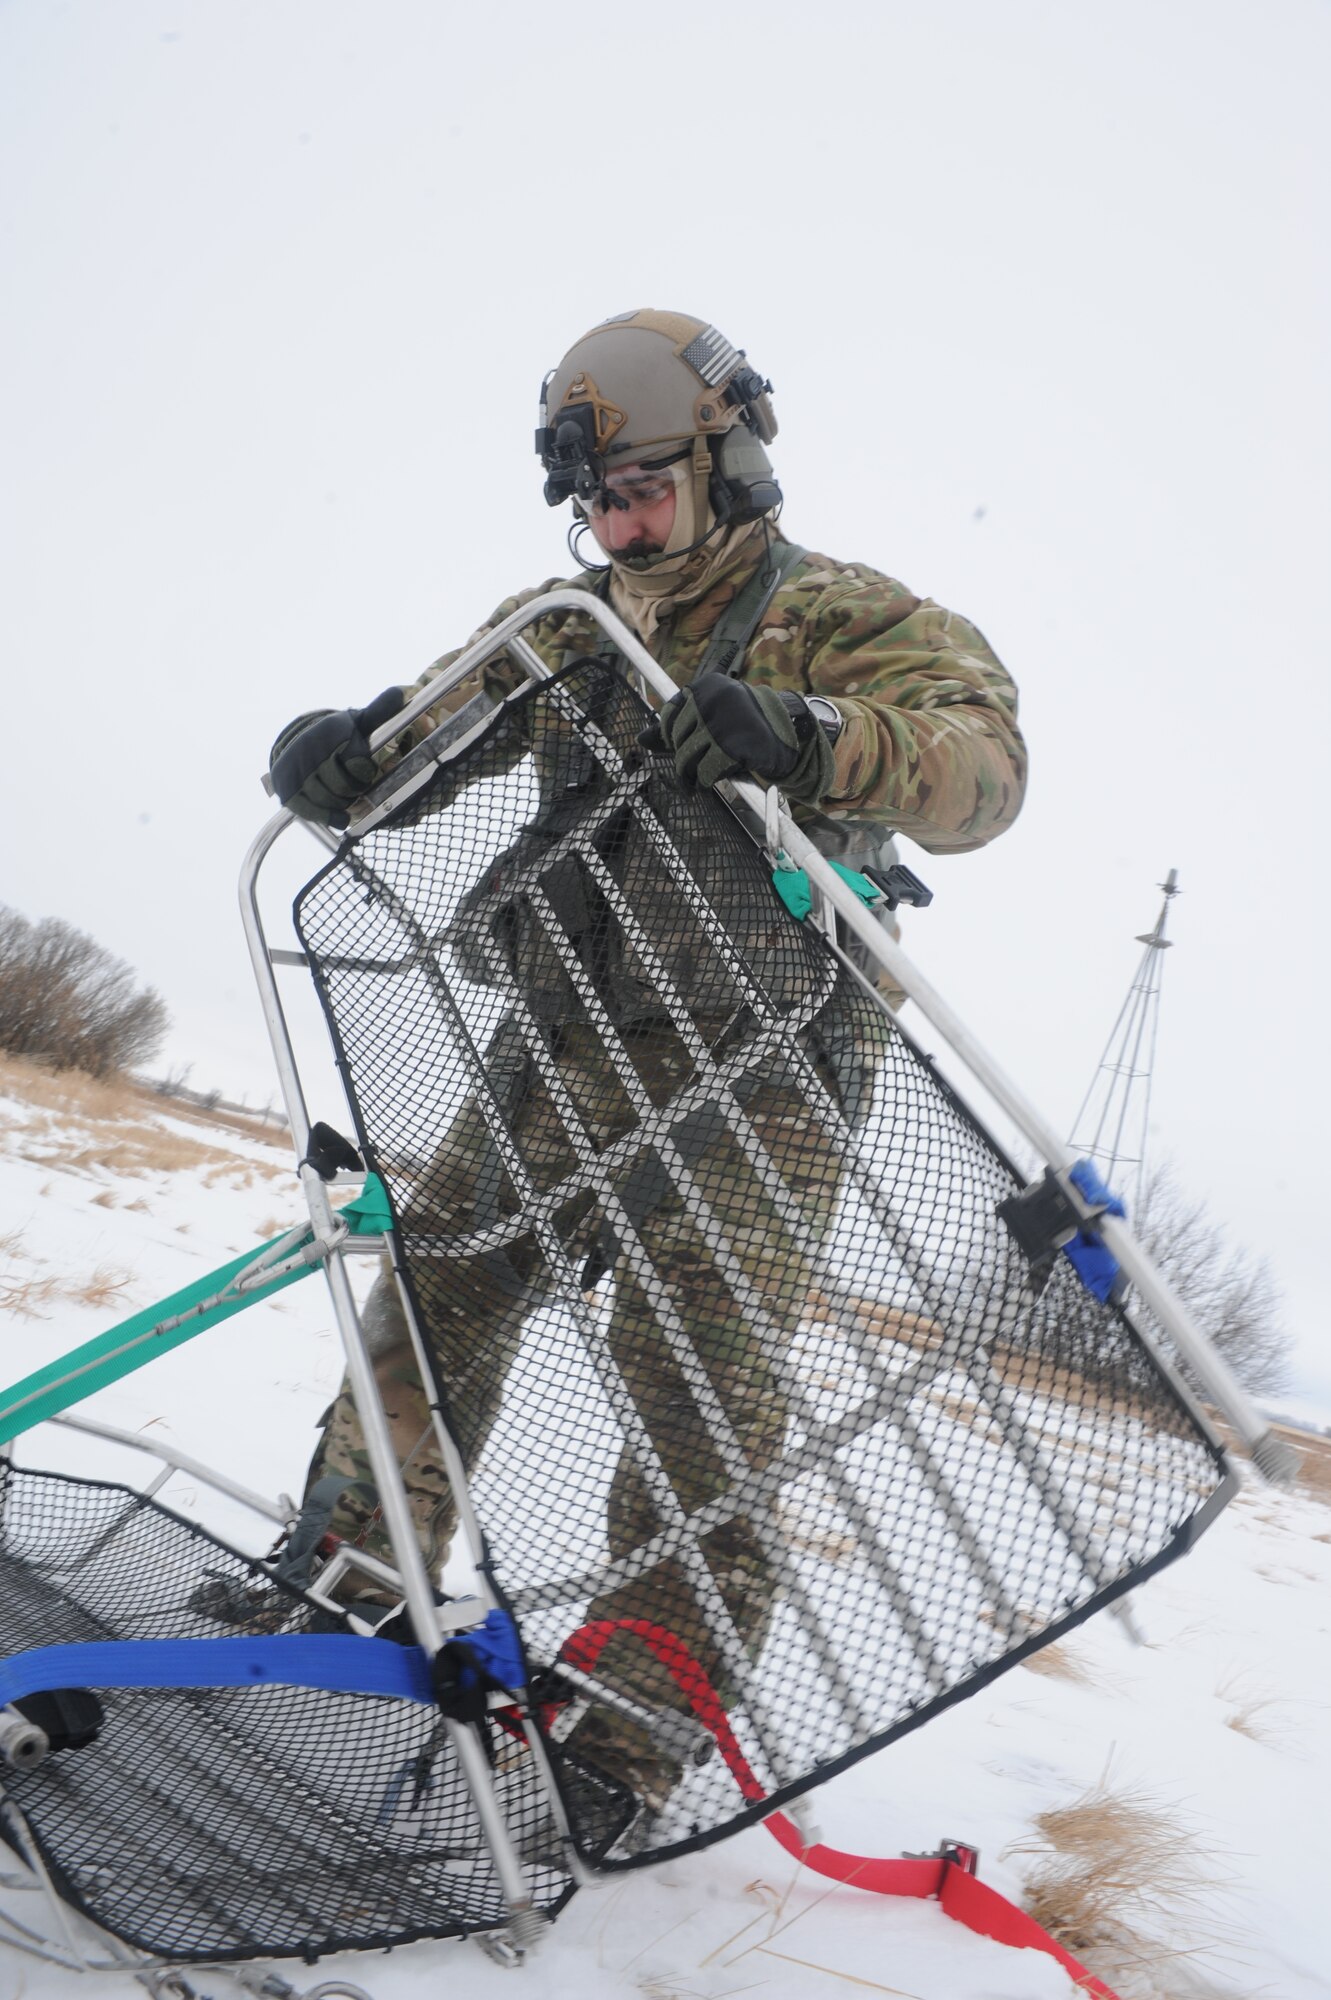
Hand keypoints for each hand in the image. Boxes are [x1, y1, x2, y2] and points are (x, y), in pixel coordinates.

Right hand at [268, 688, 405, 826]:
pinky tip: (343, 818)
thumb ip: (379, 711)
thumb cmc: (336, 736)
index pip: (356, 762)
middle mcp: (308, 750)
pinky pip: (312, 811)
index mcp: (329, 732)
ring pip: (329, 799)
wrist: (296, 744)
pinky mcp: (288, 790)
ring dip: (343, 802)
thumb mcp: (357, 721)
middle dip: (354, 788)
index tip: (364, 768)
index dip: (363, 771)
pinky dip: (330, 817)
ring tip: (347, 796)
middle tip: (357, 785)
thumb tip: (400, 695)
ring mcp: (296, 771)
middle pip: (342, 785)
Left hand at [639, 679, 836, 803]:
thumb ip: (677, 725)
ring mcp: (723, 724)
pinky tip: (711, 781)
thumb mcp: (713, 714)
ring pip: (688, 758)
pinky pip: (706, 772)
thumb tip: (640, 739)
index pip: (670, 714)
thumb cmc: (746, 724)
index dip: (671, 736)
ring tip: (696, 781)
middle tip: (690, 768)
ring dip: (690, 775)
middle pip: (678, 739)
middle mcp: (713, 701)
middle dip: (681, 759)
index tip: (680, 745)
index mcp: (707, 686)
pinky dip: (705, 781)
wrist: (790, 733)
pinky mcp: (733, 748)